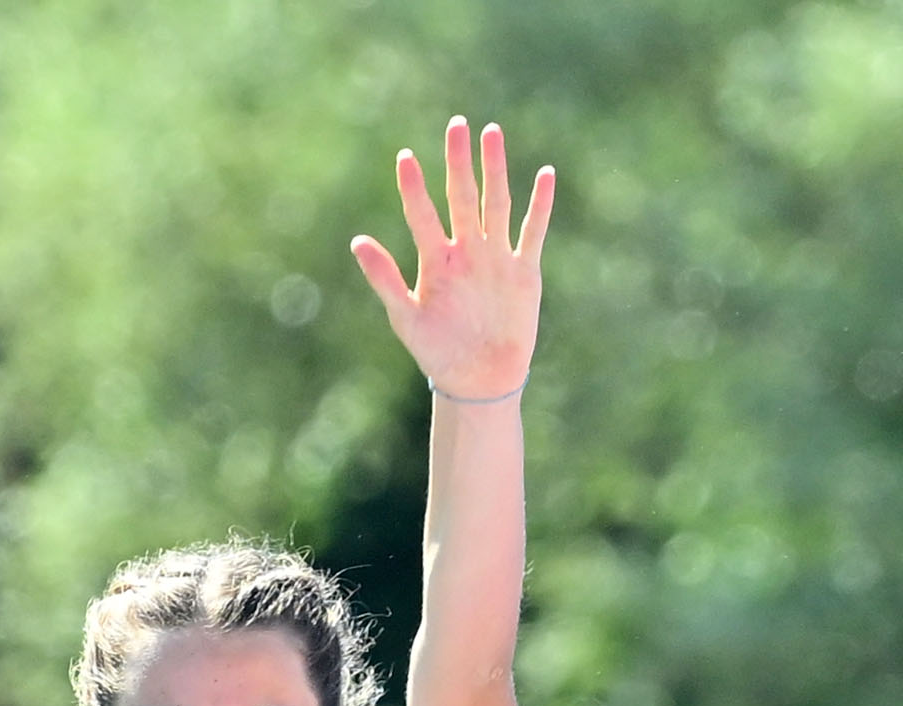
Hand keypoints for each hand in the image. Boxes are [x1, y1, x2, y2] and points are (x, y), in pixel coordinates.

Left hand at [351, 118, 553, 399]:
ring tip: (492, 133)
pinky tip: (545, 175)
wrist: (479, 382)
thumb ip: (385, 279)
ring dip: (495, 170)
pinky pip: (533, 232)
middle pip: (462, 196)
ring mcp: (495, 258)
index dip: (413, 188)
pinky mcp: (523, 272)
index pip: (422, 215)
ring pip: (496, 203)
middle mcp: (466, 252)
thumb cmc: (438, 354)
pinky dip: (540, 205)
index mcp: (436, 261)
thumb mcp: (406, 318)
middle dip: (459, 162)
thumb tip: (357, 241)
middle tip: (457, 125)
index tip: (405, 158)